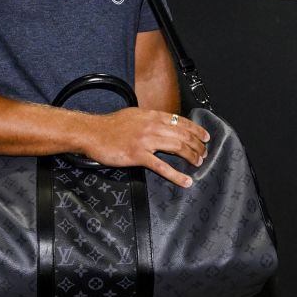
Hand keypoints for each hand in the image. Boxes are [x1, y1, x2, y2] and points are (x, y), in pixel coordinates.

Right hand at [82, 108, 210, 187]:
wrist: (91, 132)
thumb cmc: (110, 126)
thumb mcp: (133, 115)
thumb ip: (149, 119)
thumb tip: (163, 123)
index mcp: (151, 116)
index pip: (180, 120)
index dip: (195, 129)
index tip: (205, 136)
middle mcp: (151, 126)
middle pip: (182, 134)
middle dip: (197, 144)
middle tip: (204, 152)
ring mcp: (145, 140)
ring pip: (177, 147)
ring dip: (191, 156)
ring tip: (198, 162)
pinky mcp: (138, 155)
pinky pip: (162, 166)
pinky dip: (176, 175)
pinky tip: (185, 181)